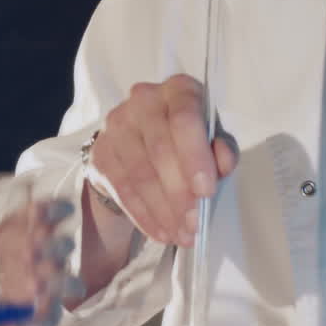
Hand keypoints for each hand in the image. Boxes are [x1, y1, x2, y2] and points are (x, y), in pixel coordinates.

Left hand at [0, 197, 74, 325]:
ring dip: (59, 282)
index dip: (56, 208)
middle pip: (63, 244)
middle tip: (33, 250)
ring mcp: (47, 287)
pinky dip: (39, 322)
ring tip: (35, 288)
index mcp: (23, 233)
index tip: (58, 208)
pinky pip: (51, 318)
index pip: (48, 212)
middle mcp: (42, 256)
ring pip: (70, 282)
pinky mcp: (45, 314)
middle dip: (54, 245)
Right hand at [87, 75, 236, 245]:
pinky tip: (161, 232)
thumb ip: (223, 148)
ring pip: (139, 174)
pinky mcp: (101, 152)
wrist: (142, 142)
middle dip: (179, 193)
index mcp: (178, 89)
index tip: (206, 191)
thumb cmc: (187, 139)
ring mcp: (116, 126)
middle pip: (159, 149)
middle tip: (193, 223)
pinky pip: (122, 189)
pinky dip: (144, 216)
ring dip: (162, 211)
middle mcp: (143, 100)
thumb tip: (224, 162)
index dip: (195, 156)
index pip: (184, 118)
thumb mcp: (212, 140)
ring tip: (181, 235)